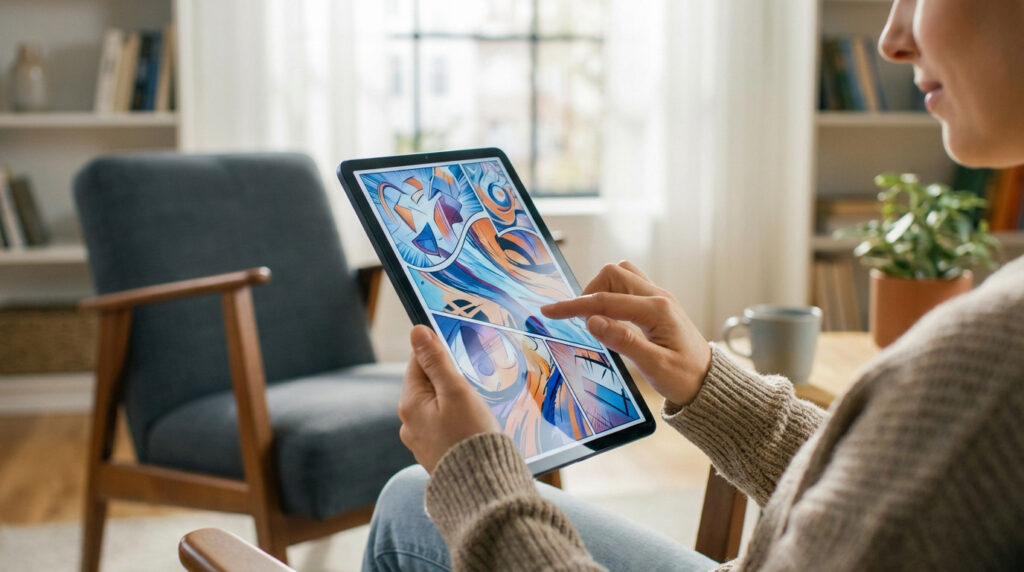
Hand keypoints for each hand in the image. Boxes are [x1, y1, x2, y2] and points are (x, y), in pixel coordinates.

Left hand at [398, 325, 501, 473]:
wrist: (482, 487)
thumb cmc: (471, 435)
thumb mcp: (456, 391)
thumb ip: (436, 360)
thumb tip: (416, 330)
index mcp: (410, 403)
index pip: (418, 362)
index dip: (440, 354)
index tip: (461, 357)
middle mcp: (409, 423)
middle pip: (427, 385)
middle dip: (449, 381)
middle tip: (473, 386)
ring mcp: (421, 442)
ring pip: (437, 408)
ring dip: (454, 403)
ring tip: (477, 410)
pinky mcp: (435, 456)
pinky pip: (443, 429)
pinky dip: (457, 424)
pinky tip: (473, 429)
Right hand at [541, 261, 711, 405]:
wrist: (711, 383)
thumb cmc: (685, 379)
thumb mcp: (654, 367)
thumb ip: (623, 342)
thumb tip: (591, 321)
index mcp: (657, 310)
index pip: (605, 300)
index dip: (573, 306)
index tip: (548, 312)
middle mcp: (658, 296)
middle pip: (612, 273)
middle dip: (589, 292)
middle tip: (579, 321)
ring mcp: (659, 297)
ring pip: (621, 274)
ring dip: (602, 290)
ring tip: (595, 319)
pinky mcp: (658, 303)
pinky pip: (629, 285)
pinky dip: (612, 295)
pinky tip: (609, 317)